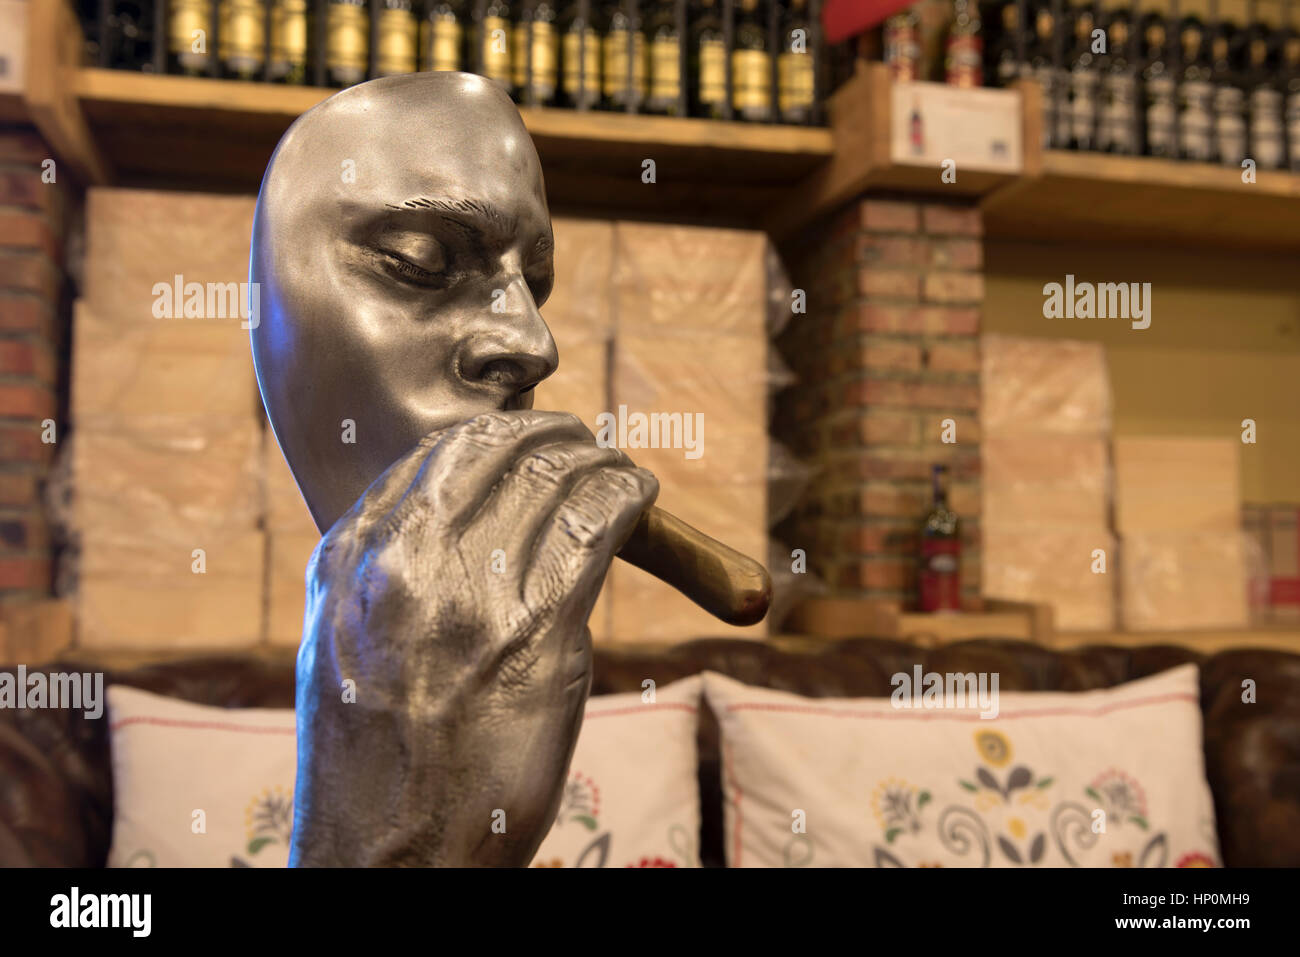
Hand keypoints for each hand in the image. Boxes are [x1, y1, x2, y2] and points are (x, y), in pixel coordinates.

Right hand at [289, 410, 657, 865]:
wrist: (388, 855)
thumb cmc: (374, 764)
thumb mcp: (345, 649)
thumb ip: (385, 578)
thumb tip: (457, 531)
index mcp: (347, 561)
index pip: (430, 455)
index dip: (493, 434)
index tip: (526, 439)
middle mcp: (402, 563)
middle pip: (494, 450)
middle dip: (548, 435)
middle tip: (580, 442)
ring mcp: (470, 594)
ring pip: (554, 479)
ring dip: (599, 463)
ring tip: (620, 472)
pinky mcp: (537, 632)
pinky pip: (599, 526)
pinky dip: (628, 497)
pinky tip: (641, 497)